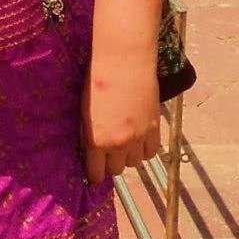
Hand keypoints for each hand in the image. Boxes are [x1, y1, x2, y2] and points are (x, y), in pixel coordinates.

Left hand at [81, 52, 160, 183]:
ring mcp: (138, 138)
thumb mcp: (83, 112)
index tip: (95, 172)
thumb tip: (89, 151)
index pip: (97, 173)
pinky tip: (139, 140)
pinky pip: (152, 152)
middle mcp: (118, 144)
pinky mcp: (154, 129)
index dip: (95, 175)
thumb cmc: (96, 82)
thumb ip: (87, 134)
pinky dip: (145, 149)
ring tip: (124, 142)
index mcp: (96, 140)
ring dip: (129, 156)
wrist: (123, 63)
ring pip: (135, 163)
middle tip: (108, 153)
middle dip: (111, 164)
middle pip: (117, 170)